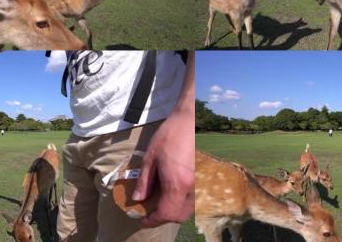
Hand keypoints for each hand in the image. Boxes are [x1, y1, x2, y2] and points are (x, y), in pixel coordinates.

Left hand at [132, 98, 194, 226]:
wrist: (189, 121)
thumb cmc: (168, 136)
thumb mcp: (150, 158)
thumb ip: (144, 182)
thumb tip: (138, 199)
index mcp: (177, 183)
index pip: (166, 213)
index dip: (153, 220)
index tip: (142, 219)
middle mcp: (191, 187)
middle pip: (179, 216)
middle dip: (164, 218)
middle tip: (150, 212)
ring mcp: (199, 183)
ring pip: (188, 210)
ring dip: (174, 212)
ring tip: (160, 203)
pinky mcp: (203, 178)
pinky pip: (193, 200)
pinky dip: (182, 203)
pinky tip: (172, 194)